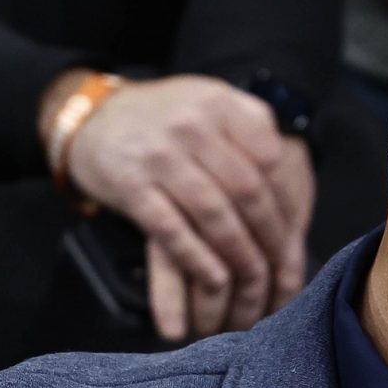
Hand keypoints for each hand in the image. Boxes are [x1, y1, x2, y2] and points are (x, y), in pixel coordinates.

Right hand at [59, 73, 304, 339]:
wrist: (90, 116)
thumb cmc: (167, 120)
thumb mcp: (213, 106)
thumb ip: (253, 136)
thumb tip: (297, 195)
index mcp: (222, 105)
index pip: (272, 160)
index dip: (289, 202)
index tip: (297, 231)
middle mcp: (192, 125)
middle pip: (247, 191)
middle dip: (270, 236)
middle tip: (281, 266)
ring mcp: (158, 155)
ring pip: (213, 213)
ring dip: (240, 254)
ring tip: (255, 282)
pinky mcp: (129, 185)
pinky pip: (171, 230)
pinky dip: (198, 259)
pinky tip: (216, 279)